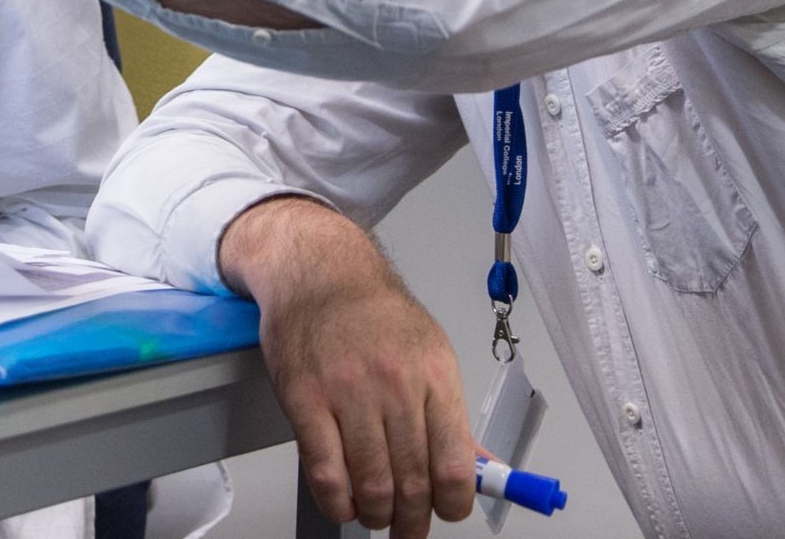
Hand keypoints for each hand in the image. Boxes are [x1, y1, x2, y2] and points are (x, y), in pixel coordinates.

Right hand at [222, 197, 476, 538]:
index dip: (453, 504)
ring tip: (374, 514)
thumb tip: (478, 466)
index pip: (455, 464)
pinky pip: (326, 473)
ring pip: (372, 485)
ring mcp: (348, 392)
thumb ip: (447, 412)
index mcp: (434, 374)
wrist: (317, 271)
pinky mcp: (305, 399)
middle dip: (412, 521)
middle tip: (407, 528)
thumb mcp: (428, 352)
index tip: (446, 511)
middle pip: (413, 483)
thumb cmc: (373, 313)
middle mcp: (395, 385)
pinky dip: (337, 502)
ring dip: (375, 515)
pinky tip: (343, 502)